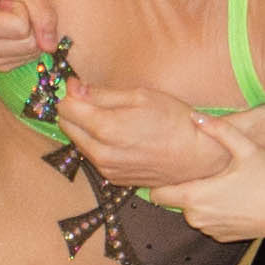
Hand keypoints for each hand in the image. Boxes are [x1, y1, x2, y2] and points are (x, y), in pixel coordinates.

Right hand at [0, 0, 59, 68]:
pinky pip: (23, 61)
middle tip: (11, 6)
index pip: (21, 27)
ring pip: (28, 55)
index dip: (24, 8)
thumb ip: (43, 13)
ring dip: (29, 34)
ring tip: (9, 16)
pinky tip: (11, 29)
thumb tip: (50, 47)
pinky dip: (25, 44)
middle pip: (27, 45)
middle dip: (29, 22)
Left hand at [57, 83, 232, 188]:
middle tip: (92, 98)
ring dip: (86, 128)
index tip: (81, 85)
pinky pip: (94, 157)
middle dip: (74, 110)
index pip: (65, 108)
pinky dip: (98, 144)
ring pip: (79, 143)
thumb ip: (101, 94)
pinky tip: (119, 136)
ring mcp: (107, 170)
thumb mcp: (140, 96)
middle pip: (67, 126)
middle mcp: (100, 154)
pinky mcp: (115, 179)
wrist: (199, 156)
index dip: (71, 93)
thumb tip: (73, 88)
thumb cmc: (174, 121)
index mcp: (105, 129)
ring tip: (110, 116)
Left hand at [151, 114, 264, 241]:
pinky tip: (233, 199)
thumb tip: (194, 116)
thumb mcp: (244, 148)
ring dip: (200, 200)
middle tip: (205, 172)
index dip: (160, 182)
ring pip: (193, 212)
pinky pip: (208, 222)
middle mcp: (197, 217)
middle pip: (176, 201)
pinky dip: (215, 212)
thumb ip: (217, 130)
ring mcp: (210, 230)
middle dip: (185, 188)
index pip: (157, 195)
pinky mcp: (222, 237)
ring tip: (222, 184)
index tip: (169, 170)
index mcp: (195, 196)